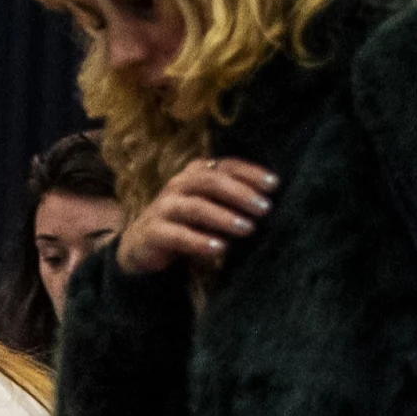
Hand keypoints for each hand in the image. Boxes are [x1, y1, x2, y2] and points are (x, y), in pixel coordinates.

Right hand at [118, 157, 277, 277]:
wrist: (141, 245)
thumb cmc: (184, 223)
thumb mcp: (207, 206)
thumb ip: (230, 201)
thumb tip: (268, 205)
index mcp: (194, 174)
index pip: (225, 166)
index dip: (250, 173)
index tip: (274, 184)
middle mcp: (179, 185)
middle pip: (211, 182)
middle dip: (241, 194)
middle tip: (265, 208)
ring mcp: (165, 207)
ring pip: (196, 207)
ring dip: (224, 217)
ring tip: (248, 229)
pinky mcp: (154, 232)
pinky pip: (179, 235)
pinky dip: (200, 241)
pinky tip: (220, 249)